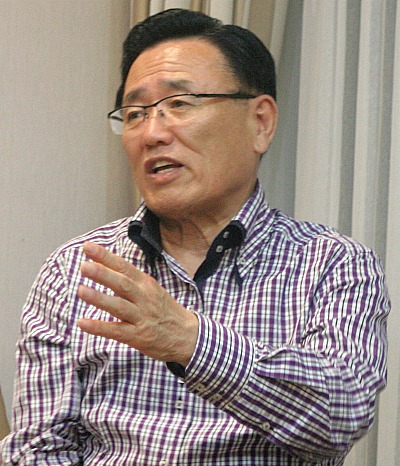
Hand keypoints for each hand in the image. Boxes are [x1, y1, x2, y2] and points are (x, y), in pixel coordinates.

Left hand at [77, 241, 198, 365]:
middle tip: (84, 266)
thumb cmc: (165, 310)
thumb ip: (131, 280)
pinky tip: (83, 323)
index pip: (124, 267)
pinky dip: (99, 327)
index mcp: (146, 284)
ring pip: (119, 307)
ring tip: (81, 290)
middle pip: (123, 284)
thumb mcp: (152, 289)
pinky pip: (116, 331)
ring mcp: (142, 318)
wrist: (188, 335)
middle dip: (103, 274)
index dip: (106, 257)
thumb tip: (105, 265)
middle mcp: (145, 298)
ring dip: (100, 298)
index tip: (88, 247)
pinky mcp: (138, 337)